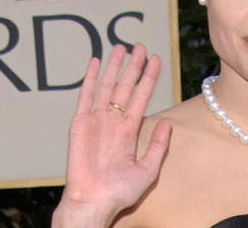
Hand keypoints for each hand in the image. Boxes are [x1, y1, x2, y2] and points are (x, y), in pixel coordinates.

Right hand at [53, 44, 170, 226]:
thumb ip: (159, 144)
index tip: (156, 59)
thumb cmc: (120, 192)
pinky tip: (95, 62)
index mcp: (129, 130)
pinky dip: (89, 78)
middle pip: (125, 87)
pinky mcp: (80, 124)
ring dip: (114, 67)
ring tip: (122, 47)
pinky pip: (85, 97)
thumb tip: (168, 122)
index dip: (149, 77)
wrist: (95, 202)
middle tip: (140, 45)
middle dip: (133, 66)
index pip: (142, 96)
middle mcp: (113, 122)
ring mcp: (96, 121)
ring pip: (107, 86)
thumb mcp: (149, 168)